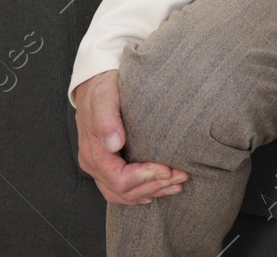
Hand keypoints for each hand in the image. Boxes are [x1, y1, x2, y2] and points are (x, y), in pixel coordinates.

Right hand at [75, 71, 186, 204]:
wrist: (95, 82)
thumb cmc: (102, 87)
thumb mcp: (104, 95)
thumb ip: (107, 119)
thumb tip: (114, 144)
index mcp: (94, 152)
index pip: (119, 179)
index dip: (145, 178)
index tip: (168, 169)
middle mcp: (95, 164)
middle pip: (123, 191)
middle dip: (154, 186)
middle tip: (182, 175)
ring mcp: (101, 166)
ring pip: (124, 194)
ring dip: (152, 190)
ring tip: (178, 184)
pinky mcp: (110, 164)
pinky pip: (123, 188)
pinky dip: (144, 191)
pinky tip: (160, 188)